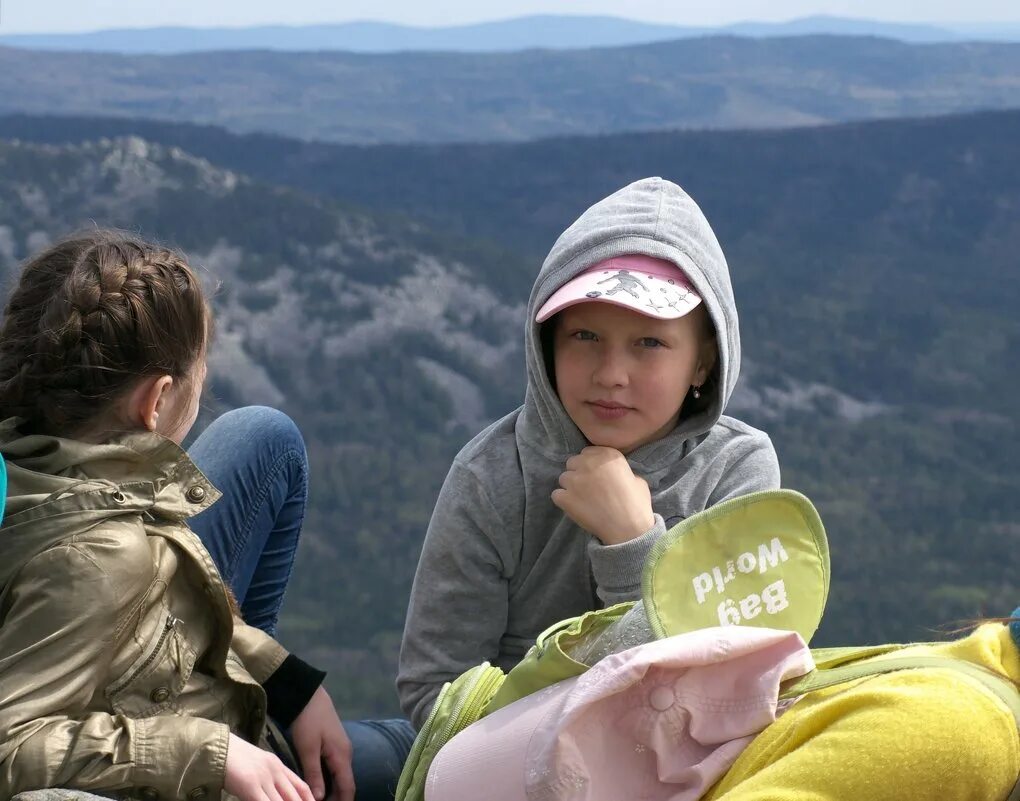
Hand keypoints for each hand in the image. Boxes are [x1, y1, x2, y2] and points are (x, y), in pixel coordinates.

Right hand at [224, 732, 314, 800]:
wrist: (218, 749)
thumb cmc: (236, 759)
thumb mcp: (260, 764)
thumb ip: (271, 777)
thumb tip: (278, 794)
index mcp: (278, 766)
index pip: (301, 786)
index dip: (309, 800)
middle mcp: (275, 772)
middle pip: (294, 797)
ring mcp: (264, 779)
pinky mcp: (251, 786)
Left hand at [291, 685, 354, 800]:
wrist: (308, 695)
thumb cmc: (308, 721)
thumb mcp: (307, 749)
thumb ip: (314, 774)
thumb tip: (319, 798)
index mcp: (342, 756)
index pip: (348, 788)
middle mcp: (345, 754)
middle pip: (345, 784)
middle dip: (336, 799)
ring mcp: (340, 748)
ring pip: (340, 776)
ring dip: (332, 790)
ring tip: (317, 800)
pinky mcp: (333, 744)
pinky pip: (335, 768)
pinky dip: (329, 780)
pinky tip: (317, 784)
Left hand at [551, 446, 654, 544]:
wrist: (627, 528)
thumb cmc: (636, 505)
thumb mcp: (637, 479)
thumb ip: (621, 472)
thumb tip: (615, 475)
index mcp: (607, 455)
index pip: (588, 452)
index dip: (590, 464)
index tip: (595, 474)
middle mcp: (588, 463)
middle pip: (572, 462)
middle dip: (578, 472)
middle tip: (586, 487)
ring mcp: (574, 480)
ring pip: (563, 478)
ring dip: (570, 487)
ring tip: (580, 499)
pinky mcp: (565, 497)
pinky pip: (557, 495)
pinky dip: (563, 501)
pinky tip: (574, 508)